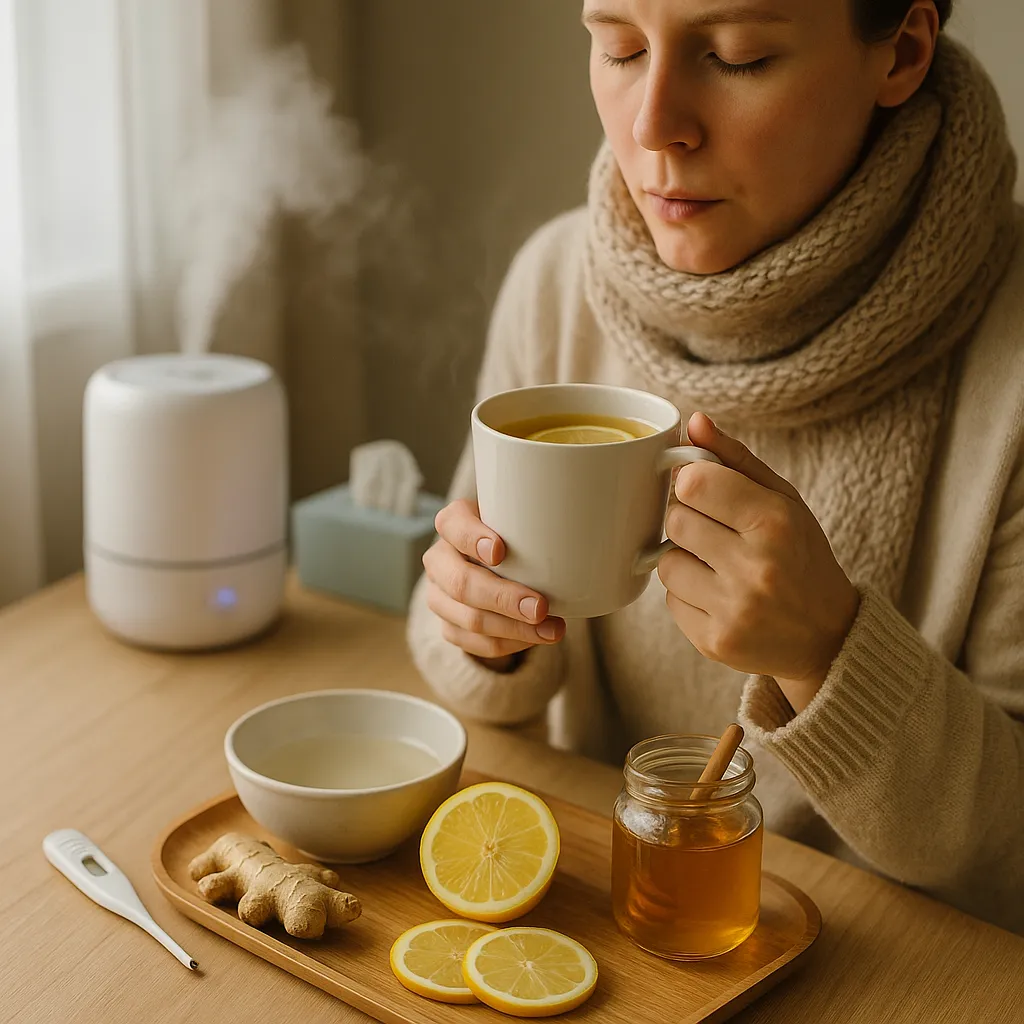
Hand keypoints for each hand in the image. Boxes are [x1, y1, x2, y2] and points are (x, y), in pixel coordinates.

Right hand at [423, 498, 565, 669]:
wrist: (500, 567)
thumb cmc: (518, 538)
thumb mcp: (524, 523)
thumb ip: (543, 523)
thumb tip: (600, 536)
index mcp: (454, 524)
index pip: (452, 525)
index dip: (472, 538)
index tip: (499, 551)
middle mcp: (440, 560)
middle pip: (461, 583)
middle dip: (503, 598)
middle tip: (540, 607)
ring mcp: (438, 596)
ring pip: (469, 620)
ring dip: (514, 629)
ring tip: (552, 630)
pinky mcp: (448, 625)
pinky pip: (476, 644)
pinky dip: (510, 644)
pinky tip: (536, 638)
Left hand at [658, 413, 860, 712]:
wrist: (828, 637)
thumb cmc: (801, 557)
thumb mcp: (783, 500)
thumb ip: (735, 459)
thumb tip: (693, 421)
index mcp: (775, 523)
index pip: (693, 483)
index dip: (691, 482)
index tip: (703, 489)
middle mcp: (755, 568)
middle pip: (675, 520)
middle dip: (689, 520)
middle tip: (717, 531)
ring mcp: (734, 610)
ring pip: (666, 563)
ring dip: (684, 560)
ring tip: (720, 567)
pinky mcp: (714, 642)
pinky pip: (670, 601)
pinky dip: (688, 595)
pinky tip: (720, 596)